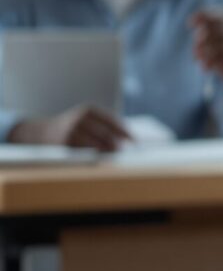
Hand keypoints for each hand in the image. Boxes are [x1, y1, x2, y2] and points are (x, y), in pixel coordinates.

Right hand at [7, 104, 131, 150]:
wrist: (38, 132)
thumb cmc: (72, 128)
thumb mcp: (85, 122)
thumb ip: (103, 128)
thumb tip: (125, 141)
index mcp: (88, 111)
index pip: (111, 120)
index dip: (124, 130)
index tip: (135, 140)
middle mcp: (78, 118)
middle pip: (103, 132)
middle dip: (116, 142)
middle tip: (126, 150)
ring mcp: (69, 131)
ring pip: (92, 142)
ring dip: (105, 150)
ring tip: (116, 155)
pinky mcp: (62, 143)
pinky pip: (81, 151)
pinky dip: (92, 155)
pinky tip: (100, 158)